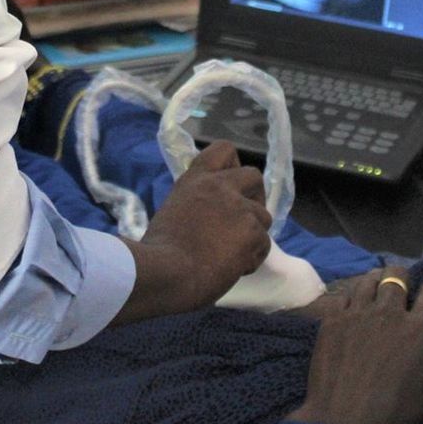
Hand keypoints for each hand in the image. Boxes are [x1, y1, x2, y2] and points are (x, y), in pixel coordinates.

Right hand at [116, 141, 270, 322]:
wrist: (164, 274)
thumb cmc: (158, 251)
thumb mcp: (173, 211)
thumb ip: (196, 204)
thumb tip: (208, 215)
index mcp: (195, 180)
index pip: (224, 150)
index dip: (232, 166)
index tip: (229, 185)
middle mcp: (220, 187)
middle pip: (254, 176)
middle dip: (254, 197)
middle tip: (242, 220)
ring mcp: (239, 208)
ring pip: (264, 217)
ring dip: (252, 235)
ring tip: (231, 254)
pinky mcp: (253, 233)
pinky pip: (264, 245)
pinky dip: (251, 259)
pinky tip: (232, 269)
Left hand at [287, 267, 422, 423]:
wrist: (341, 423)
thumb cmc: (393, 413)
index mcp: (418, 329)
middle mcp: (389, 313)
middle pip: (398, 275)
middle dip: (404, 281)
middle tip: (402, 297)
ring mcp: (357, 313)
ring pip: (369, 279)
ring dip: (377, 284)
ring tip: (377, 297)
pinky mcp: (331, 319)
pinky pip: (344, 294)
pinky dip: (352, 298)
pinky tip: (352, 311)